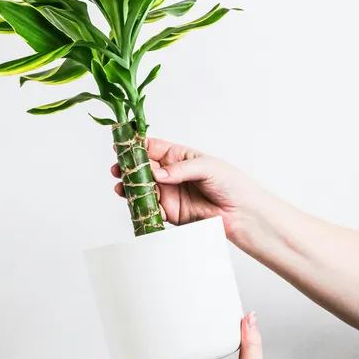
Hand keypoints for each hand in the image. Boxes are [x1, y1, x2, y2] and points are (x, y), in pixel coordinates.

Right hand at [111, 137, 265, 238]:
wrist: (241, 212)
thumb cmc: (230, 183)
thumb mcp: (207, 167)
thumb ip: (181, 170)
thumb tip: (157, 173)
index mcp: (179, 156)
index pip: (153, 147)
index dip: (136, 145)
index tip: (122, 145)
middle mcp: (171, 173)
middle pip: (143, 168)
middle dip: (128, 167)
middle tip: (117, 168)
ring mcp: (169, 192)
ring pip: (143, 187)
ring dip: (130, 187)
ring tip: (121, 187)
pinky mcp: (170, 212)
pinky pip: (150, 208)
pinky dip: (140, 206)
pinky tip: (135, 203)